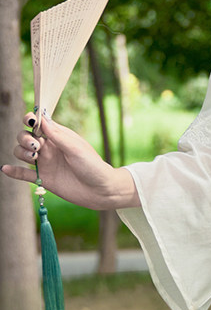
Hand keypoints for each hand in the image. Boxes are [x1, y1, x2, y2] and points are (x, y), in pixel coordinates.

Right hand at [1, 113, 139, 209]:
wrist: (102, 191)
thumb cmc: (93, 166)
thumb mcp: (76, 149)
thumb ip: (57, 135)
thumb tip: (42, 118)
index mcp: (59, 137)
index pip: (38, 123)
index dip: (30, 119)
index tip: (30, 121)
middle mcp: (49, 148)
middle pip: (25, 137)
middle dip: (24, 138)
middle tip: (36, 147)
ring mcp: (45, 163)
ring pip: (22, 153)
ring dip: (21, 153)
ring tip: (33, 159)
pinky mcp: (44, 179)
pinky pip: (24, 175)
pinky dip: (14, 171)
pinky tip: (6, 169)